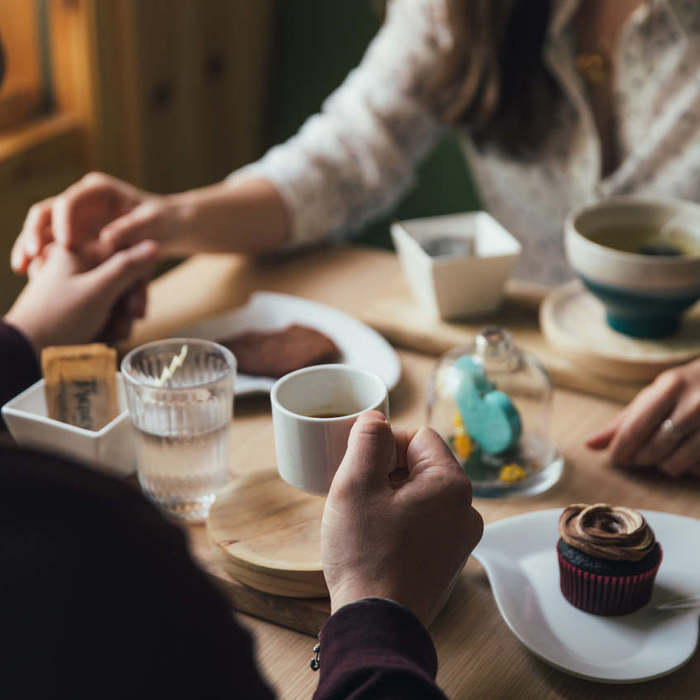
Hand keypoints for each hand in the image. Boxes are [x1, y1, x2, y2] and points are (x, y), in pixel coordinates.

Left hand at [5, 241, 157, 353]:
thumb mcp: (98, 290)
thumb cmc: (58, 318)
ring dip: (120, 319)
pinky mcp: (74, 308)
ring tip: (115, 335)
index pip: (123, 256)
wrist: (25, 351)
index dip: (136, 281)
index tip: (135, 304)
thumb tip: (152, 244)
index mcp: (78, 252)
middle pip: (120, 280)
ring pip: (114, 299)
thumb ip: (127, 267)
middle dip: (128, 306)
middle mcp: (76, 267)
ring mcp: (74, 288)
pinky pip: (101, 312)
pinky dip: (108, 326)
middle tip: (128, 323)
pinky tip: (106, 338)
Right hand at [11, 172, 171, 273]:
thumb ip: (133, 228)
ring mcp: (75, 218)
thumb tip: (108, 238)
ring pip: (42, 229)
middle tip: (31, 255)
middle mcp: (81, 200)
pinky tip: (31, 275)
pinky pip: (50, 246)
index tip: (65, 244)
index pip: (70, 200)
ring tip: (21, 269)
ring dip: (29, 247)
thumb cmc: (164, 221)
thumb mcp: (154, 223)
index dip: (64, 221)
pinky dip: (40, 259)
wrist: (169, 228)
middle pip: (46, 212)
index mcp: (98, 190)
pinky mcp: (75, 235)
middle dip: (34, 232)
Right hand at [322, 411, 482, 627]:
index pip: (418, 436)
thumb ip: (367, 439)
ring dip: (390, 496)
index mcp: (452, 484)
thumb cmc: (366, 554)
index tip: (360, 469)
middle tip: (358, 496)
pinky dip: (400, 520)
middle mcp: (467, 509)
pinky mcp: (448, 558)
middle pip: (421, 464)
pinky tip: (377, 538)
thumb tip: (376, 418)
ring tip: (365, 520)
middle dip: (386, 471)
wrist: (376, 624)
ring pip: (420, 493)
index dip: (384, 445)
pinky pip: (424, 520)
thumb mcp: (355, 484)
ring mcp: (460, 537)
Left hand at [587, 359, 699, 476]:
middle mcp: (696, 404)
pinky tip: (685, 455)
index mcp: (671, 387)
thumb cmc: (685, 388)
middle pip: (655, 448)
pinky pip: (697, 470)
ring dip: (663, 466)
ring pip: (677, 464)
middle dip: (639, 459)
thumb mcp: (655, 394)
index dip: (620, 449)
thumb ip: (624, 421)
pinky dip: (687, 468)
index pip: (636, 427)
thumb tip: (590, 445)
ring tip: (661, 455)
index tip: (614, 459)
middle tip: (635, 458)